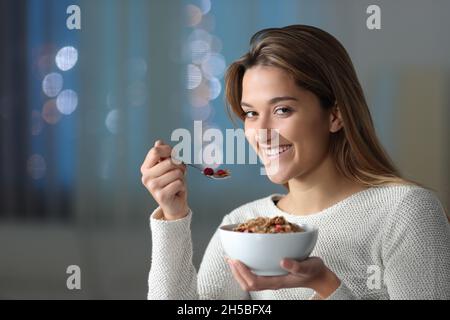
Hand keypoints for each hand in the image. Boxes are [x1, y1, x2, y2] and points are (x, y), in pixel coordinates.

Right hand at [141, 140, 187, 219]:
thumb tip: (159, 142)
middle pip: (169, 162)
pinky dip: (182, 186)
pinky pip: (179, 183)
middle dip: (179, 166)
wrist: (175, 204)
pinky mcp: (161, 195)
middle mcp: (146, 177)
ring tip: (177, 183)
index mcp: (146, 168)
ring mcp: (152, 186)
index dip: (169, 151)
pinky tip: (177, 191)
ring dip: (182, 177)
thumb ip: (164, 154)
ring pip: (176, 173)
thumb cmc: (172, 183)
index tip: (174, 156)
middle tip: (178, 174)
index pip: (156, 151)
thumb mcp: (169, 166)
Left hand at [226, 257, 340, 298]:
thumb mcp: (308, 266)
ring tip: (232, 259)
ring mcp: (271, 279)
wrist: (318, 275)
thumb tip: (282, 261)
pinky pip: (255, 275)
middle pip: (248, 284)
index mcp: (278, 282)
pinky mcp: (272, 274)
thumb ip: (296, 265)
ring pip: (249, 281)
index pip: (254, 282)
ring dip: (239, 271)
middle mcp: (272, 282)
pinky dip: (246, 268)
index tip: (236, 260)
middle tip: (229, 258)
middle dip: (236, 272)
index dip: (243, 272)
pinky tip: (244, 259)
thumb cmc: (313, 270)